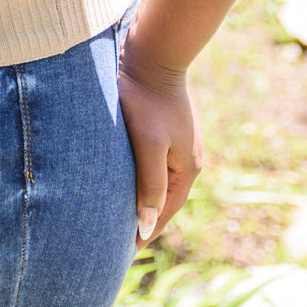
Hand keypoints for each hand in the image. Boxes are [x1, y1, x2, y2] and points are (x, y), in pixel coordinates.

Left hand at [117, 31, 202, 247]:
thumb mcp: (149, 144)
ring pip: (158, 183)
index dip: (145, 232)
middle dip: (144, 221)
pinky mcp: (165, 130)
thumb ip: (149, 184)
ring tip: (119, 217)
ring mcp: (179, 145)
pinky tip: (124, 181)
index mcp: (187, 169)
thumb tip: (145, 225)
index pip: (164, 213)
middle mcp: (188, 161)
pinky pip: (153, 165)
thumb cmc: (146, 100)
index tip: (124, 252)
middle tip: (118, 242)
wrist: (151, 54)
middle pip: (163, 201)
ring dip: (142, 200)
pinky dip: (140, 179)